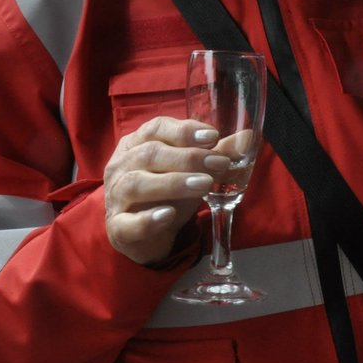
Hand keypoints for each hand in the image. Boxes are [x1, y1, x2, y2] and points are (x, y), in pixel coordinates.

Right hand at [103, 117, 230, 265]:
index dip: (184, 130)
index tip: (213, 137)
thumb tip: (248, 137)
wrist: (147, 234)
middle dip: (188, 158)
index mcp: (137, 144)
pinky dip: (148, 219)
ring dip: (173, 183)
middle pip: (149, 154)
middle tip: (219, 163)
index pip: (156, 128)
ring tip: (204, 184)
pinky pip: (128, 223)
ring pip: (137, 184)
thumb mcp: (194, 170)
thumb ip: (218, 153)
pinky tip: (168, 215)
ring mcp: (115, 197)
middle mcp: (121, 166)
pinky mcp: (118, 228)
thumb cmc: (169, 192)